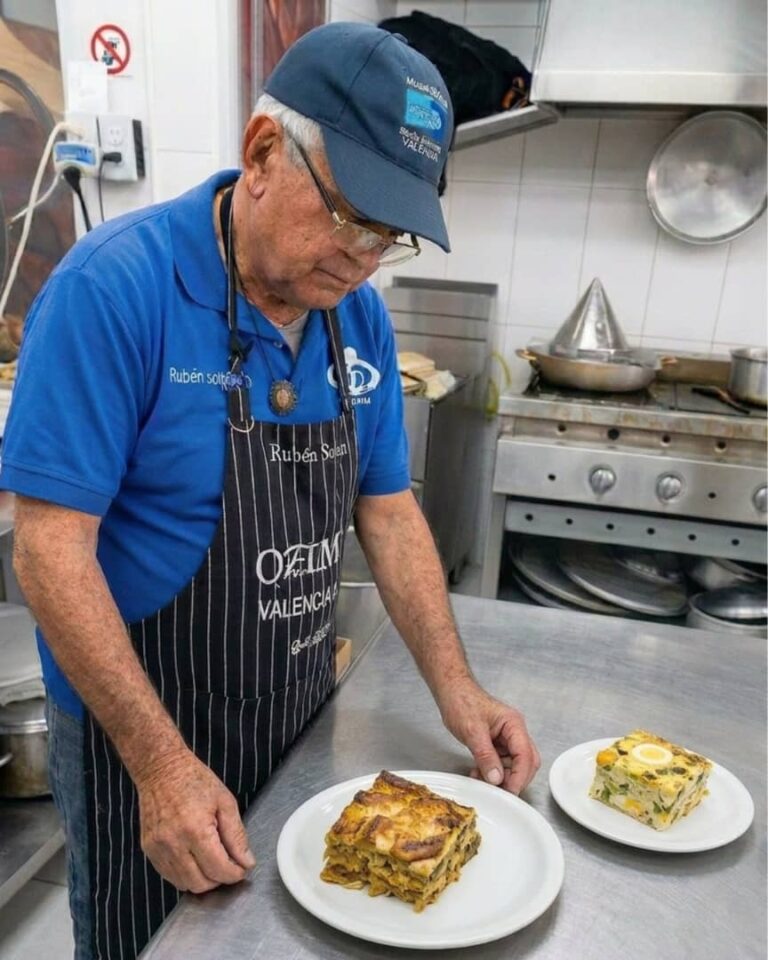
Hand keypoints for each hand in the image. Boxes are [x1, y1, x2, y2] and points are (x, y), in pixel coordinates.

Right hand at [135, 749, 255, 893]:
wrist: (161, 769)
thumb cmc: (194, 780)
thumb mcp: (224, 802)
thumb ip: (237, 835)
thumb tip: (246, 861)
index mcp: (195, 830)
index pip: (218, 869)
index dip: (235, 873)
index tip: (242, 868)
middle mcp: (174, 843)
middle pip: (201, 883)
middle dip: (220, 879)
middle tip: (229, 866)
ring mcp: (158, 849)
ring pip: (184, 883)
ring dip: (203, 880)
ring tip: (213, 862)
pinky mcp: (148, 850)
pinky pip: (169, 876)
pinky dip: (186, 875)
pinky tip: (195, 860)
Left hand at [437, 679, 540, 793]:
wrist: (450, 692)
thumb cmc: (462, 701)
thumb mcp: (472, 731)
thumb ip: (486, 756)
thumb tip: (497, 779)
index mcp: (514, 725)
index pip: (526, 755)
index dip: (519, 776)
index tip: (509, 791)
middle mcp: (514, 732)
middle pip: (526, 763)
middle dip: (513, 779)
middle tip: (498, 791)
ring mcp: (506, 738)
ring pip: (513, 766)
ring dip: (500, 777)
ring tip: (481, 779)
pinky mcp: (496, 744)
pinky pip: (500, 763)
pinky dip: (491, 772)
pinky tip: (478, 773)